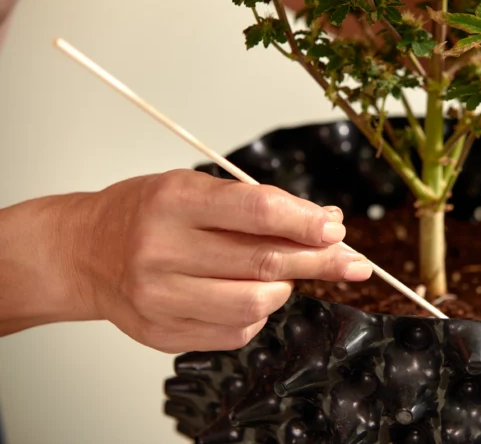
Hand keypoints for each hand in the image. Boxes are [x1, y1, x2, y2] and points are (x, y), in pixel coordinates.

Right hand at [63, 170, 371, 352]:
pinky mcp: (162, 333)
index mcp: (174, 202)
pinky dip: (257, 313)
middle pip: (264, 263)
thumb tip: (324, 222)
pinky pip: (236, 331)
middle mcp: (162, 251)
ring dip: (286, 288)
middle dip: (319, 262)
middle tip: (352, 262)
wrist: (86, 252)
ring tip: (284, 273)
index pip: (256, 212)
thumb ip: (258, 205)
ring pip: (256, 304)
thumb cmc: (146, 214)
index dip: (305, 222)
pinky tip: (248, 294)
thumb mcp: (196, 189)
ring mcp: (160, 298)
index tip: (337, 229)